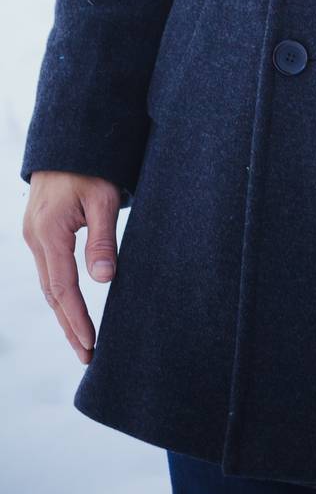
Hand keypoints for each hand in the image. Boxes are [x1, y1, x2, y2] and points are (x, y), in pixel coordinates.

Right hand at [23, 171, 120, 365]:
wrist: (68, 138)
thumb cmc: (91, 164)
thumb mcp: (103, 198)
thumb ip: (102, 239)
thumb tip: (104, 281)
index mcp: (49, 233)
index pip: (63, 289)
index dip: (77, 320)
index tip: (91, 345)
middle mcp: (35, 238)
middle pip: (52, 294)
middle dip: (69, 326)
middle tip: (87, 355)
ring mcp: (33, 234)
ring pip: (48, 284)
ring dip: (63, 313)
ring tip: (82, 340)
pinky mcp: (39, 230)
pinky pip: (48, 270)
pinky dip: (59, 293)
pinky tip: (70, 306)